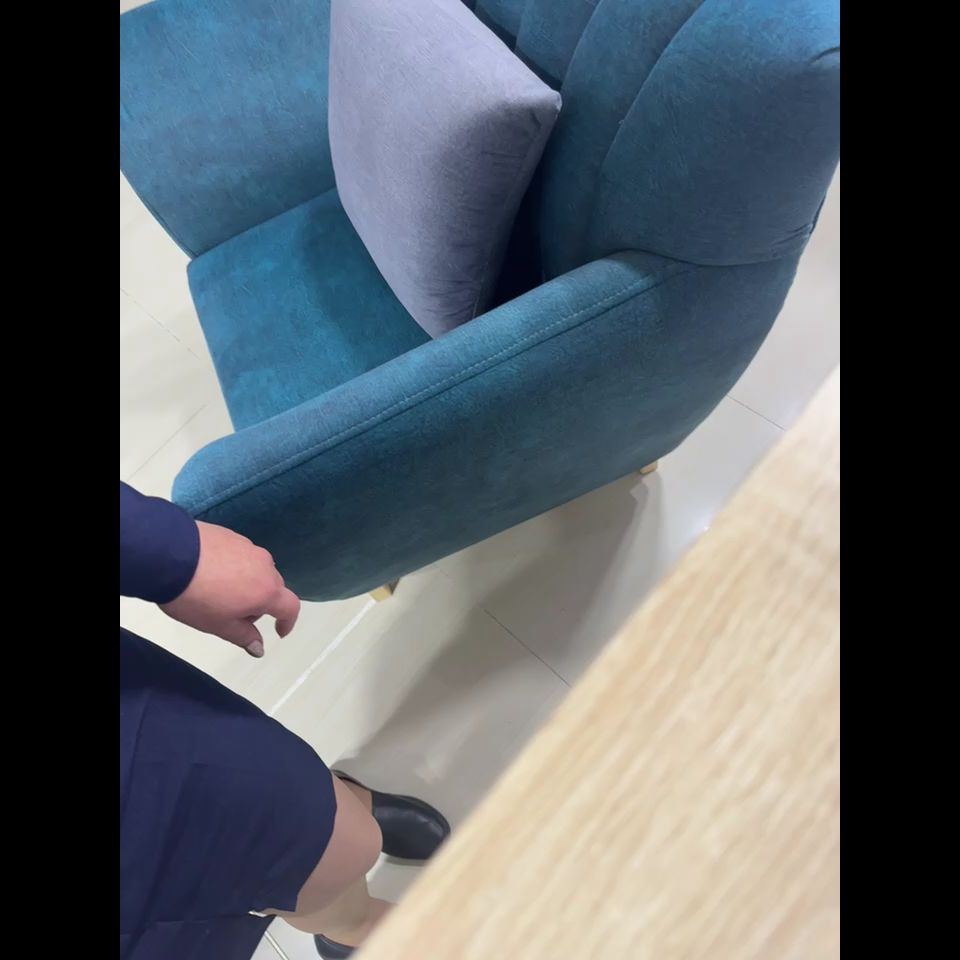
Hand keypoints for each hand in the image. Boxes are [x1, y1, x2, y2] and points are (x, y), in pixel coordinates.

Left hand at [161, 521, 300, 656]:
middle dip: (261, 604)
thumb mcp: (219, 625)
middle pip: (273, 588)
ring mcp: (249, 547)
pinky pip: (242, 556)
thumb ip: (244, 637)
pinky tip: (212, 574)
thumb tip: (259, 647)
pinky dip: (235, 568)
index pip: (290, 607)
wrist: (169, 556)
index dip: (288, 622)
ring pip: (257, 570)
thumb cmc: (196, 596)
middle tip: (236, 615)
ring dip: (248, 584)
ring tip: (220, 593)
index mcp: (267, 591)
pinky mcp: (232, 535)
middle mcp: (264, 566)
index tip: (278, 631)